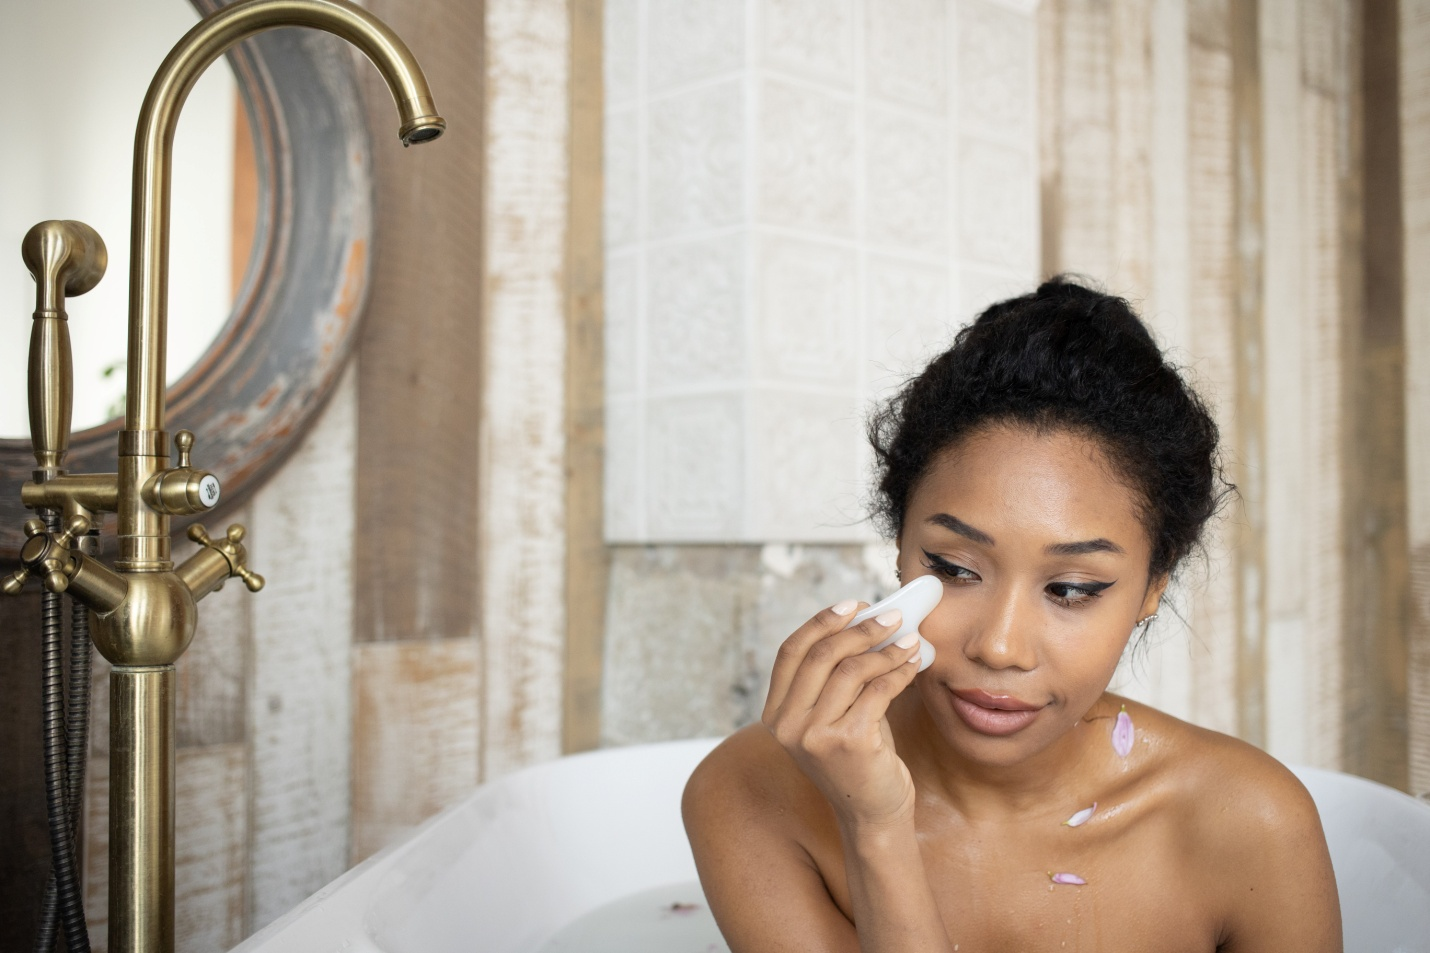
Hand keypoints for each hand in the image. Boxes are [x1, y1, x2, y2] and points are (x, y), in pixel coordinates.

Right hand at [762, 601, 923, 827]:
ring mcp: (815, 736)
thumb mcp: (835, 714)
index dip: (820, 622)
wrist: (874, 814)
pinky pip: (878, 690)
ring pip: (852, 670)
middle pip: (821, 655)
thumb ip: (837, 675)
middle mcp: (787, 725)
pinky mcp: (849, 743)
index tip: (852, 605)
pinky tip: (914, 664)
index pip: (791, 652)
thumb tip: (869, 621)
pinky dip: (900, 671)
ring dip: (886, 649)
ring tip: (910, 640)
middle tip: (892, 616)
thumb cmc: (858, 758)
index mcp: (776, 714)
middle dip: (861, 629)